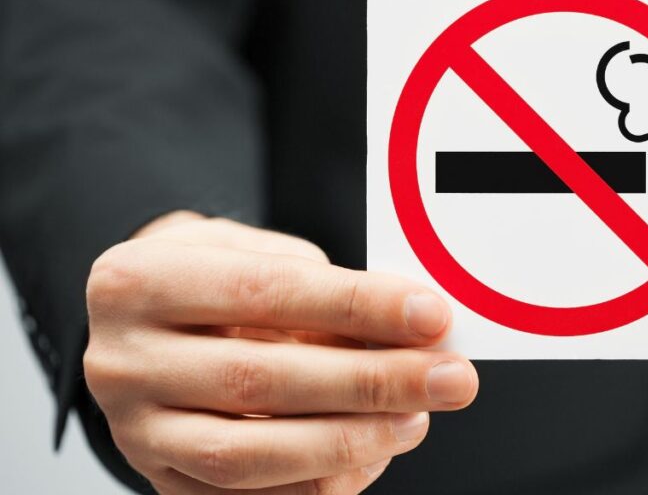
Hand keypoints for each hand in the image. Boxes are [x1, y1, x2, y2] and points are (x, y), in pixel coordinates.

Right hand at [83, 212, 477, 493]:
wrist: (146, 322)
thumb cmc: (211, 279)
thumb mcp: (253, 252)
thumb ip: (321, 287)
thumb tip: (409, 328)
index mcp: (138, 283)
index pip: (267, 293)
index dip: (358, 306)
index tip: (429, 315)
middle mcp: (123, 361)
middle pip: (261, 379)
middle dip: (373, 381)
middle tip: (448, 377)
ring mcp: (135, 430)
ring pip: (250, 454)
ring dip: (351, 441)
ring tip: (416, 418)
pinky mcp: (160, 479)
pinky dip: (319, 482)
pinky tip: (372, 454)